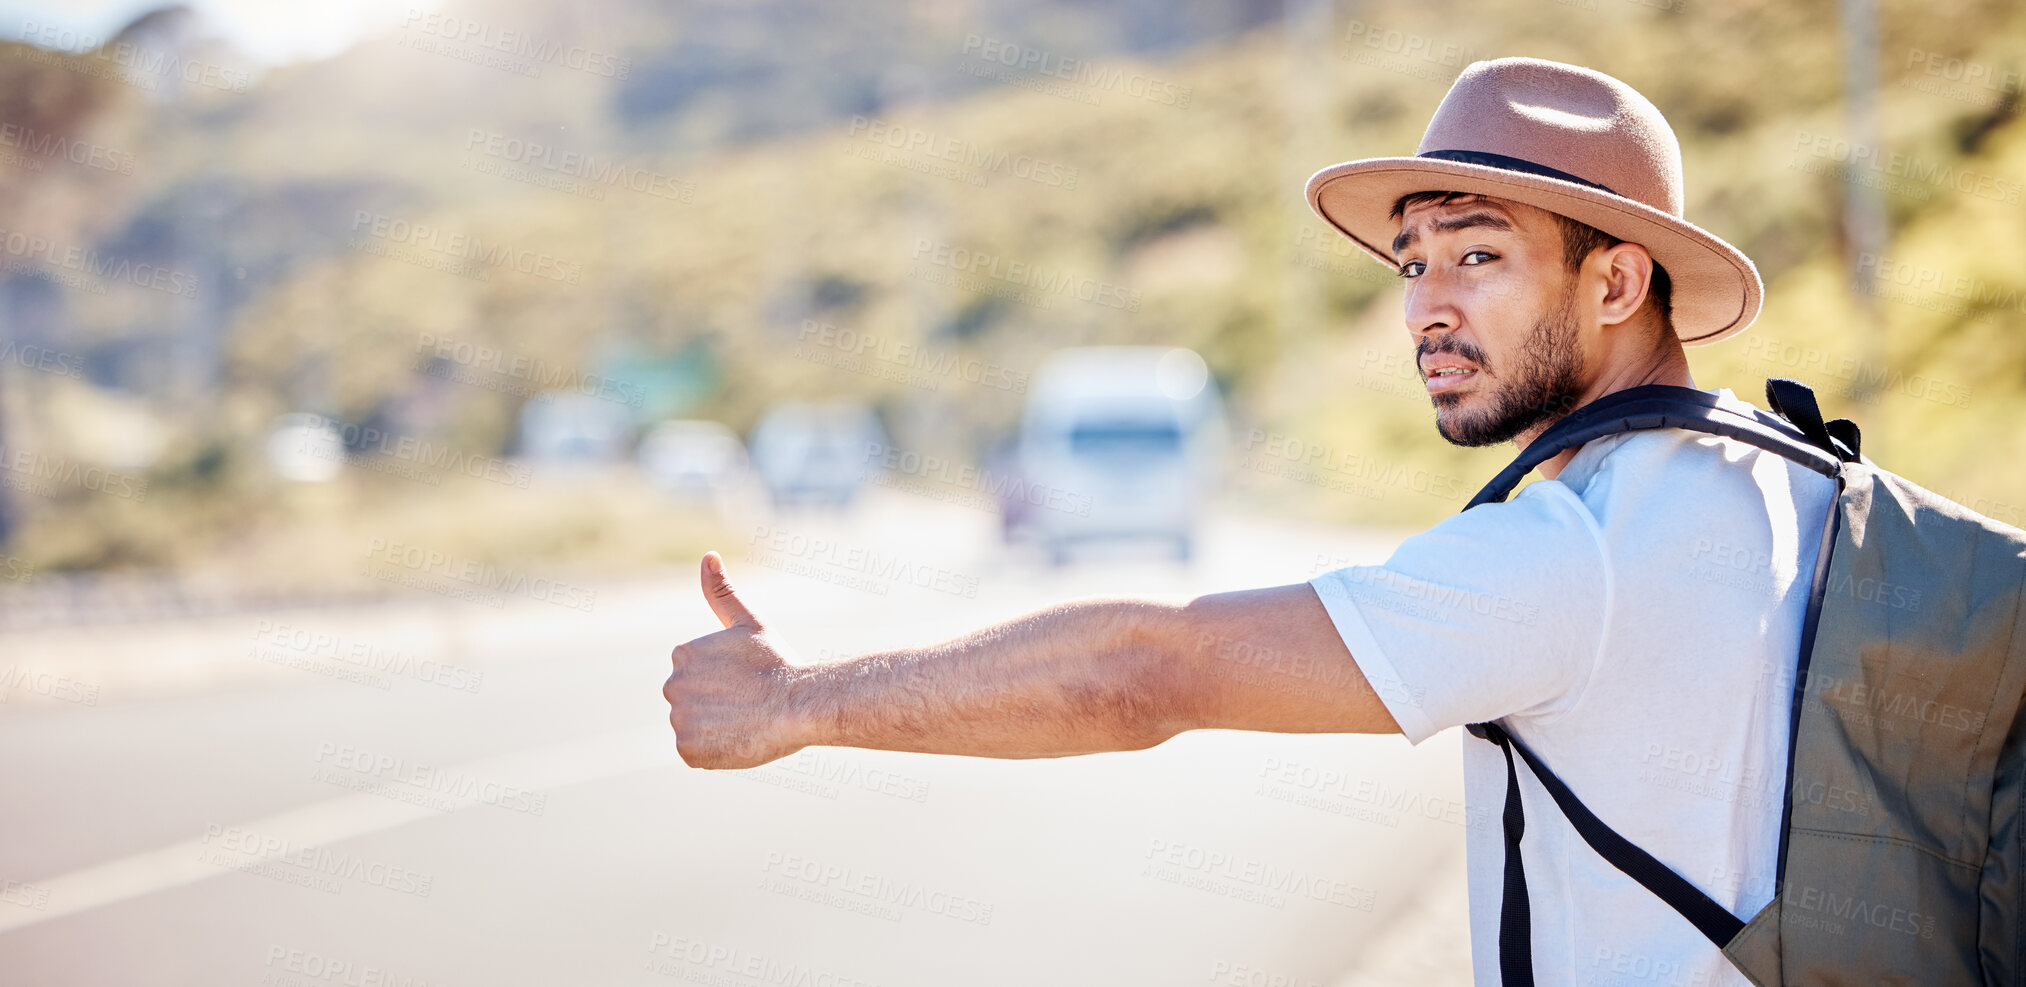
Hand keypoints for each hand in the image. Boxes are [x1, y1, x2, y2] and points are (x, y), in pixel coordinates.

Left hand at [662, 552, 806, 768]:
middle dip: (716, 705)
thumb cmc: (778, 664)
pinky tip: (737, 740)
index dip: (724, 682)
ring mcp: (678, 720)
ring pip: (693, 729)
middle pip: (691, 703)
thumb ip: (722, 593)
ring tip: (744, 722)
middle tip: (747, 703)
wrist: (798, 705)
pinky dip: (713, 753)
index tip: (746, 681)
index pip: (697, 677)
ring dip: (715, 730)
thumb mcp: (750, 623)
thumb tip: (708, 556)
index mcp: (682, 654)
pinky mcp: (687, 750)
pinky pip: (695, 754)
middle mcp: (672, 685)